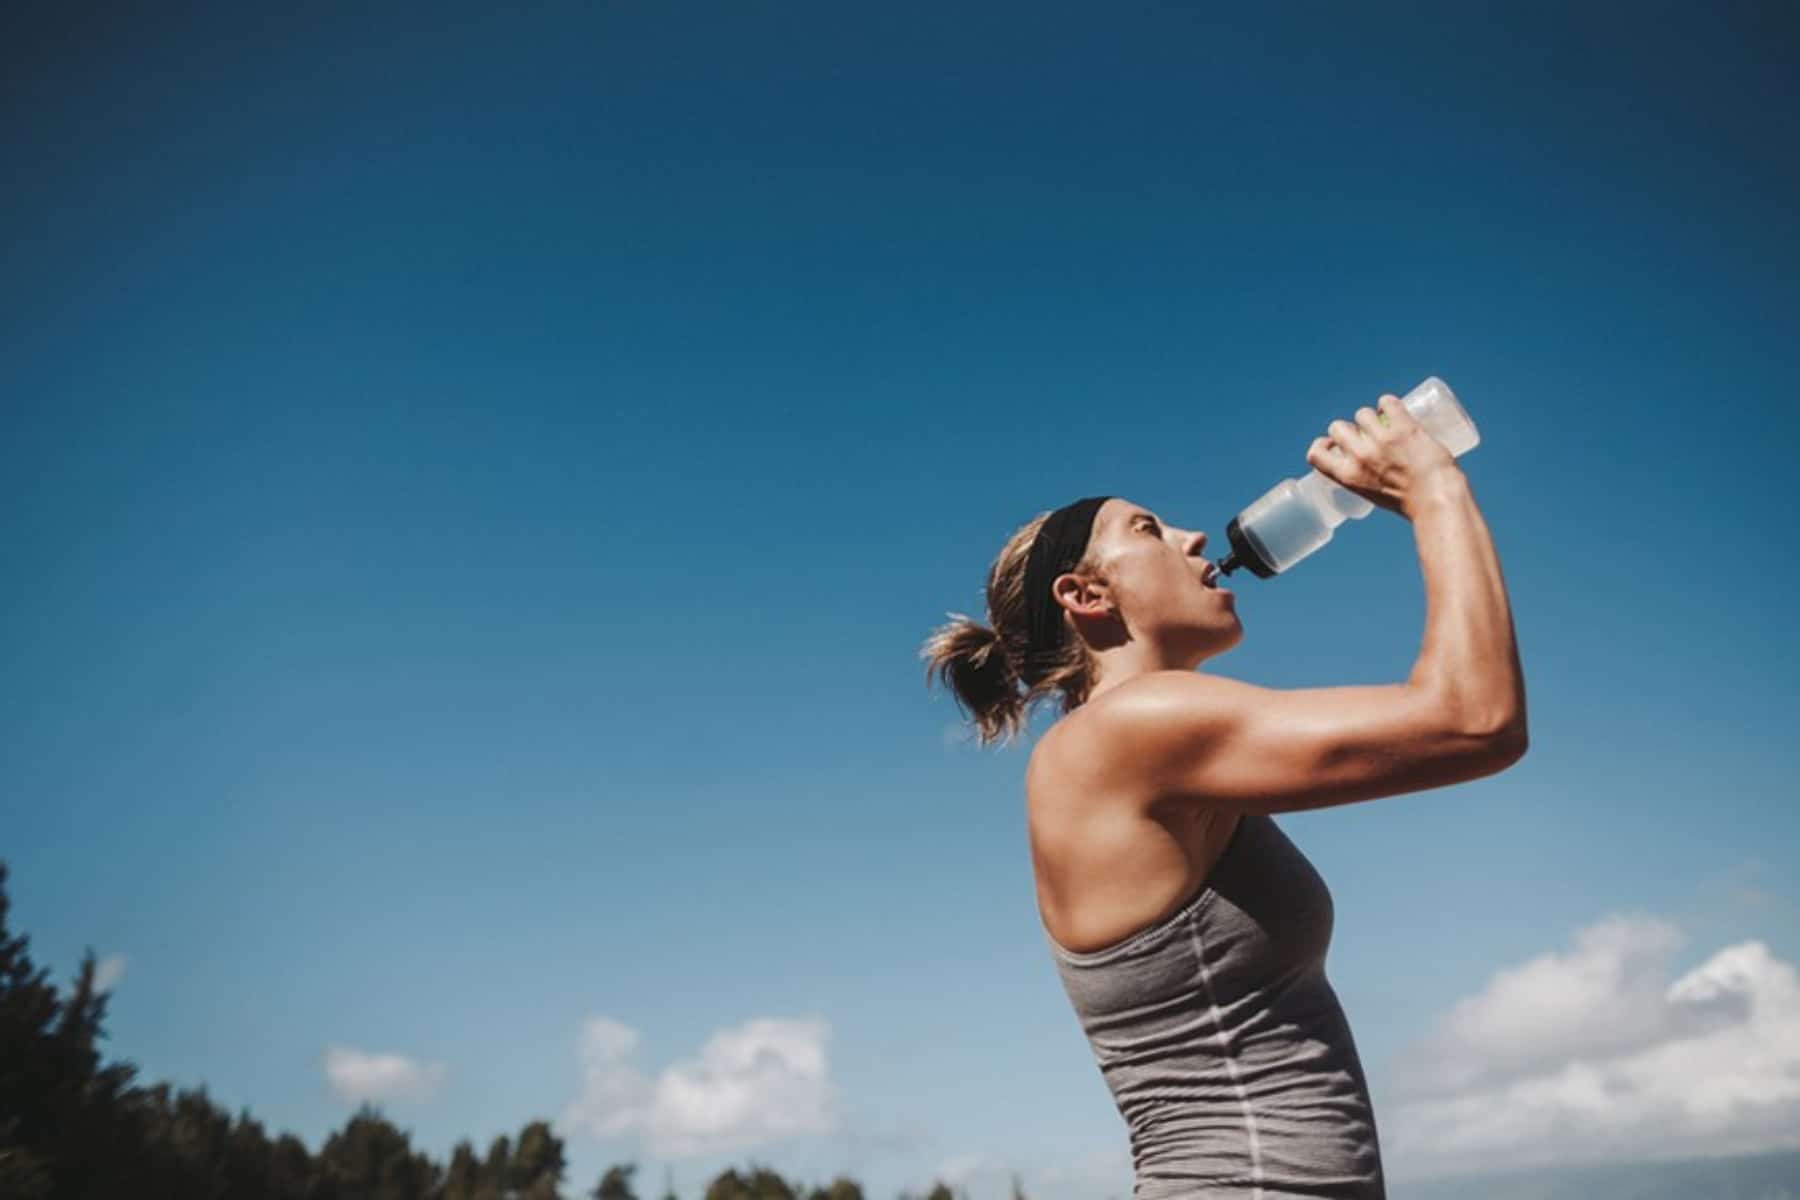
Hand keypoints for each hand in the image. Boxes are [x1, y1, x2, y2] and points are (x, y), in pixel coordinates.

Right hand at [1305, 393, 1459, 518]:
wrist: (1437, 499)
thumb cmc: (1410, 504)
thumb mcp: (1373, 495)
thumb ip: (1364, 478)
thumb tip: (1365, 465)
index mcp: (1348, 476)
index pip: (1316, 454)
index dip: (1321, 444)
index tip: (1333, 444)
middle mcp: (1360, 456)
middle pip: (1338, 427)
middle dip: (1348, 427)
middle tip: (1363, 432)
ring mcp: (1381, 440)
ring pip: (1362, 413)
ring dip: (1371, 416)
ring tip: (1383, 420)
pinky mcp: (1403, 427)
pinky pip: (1388, 402)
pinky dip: (1388, 402)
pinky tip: (1392, 406)